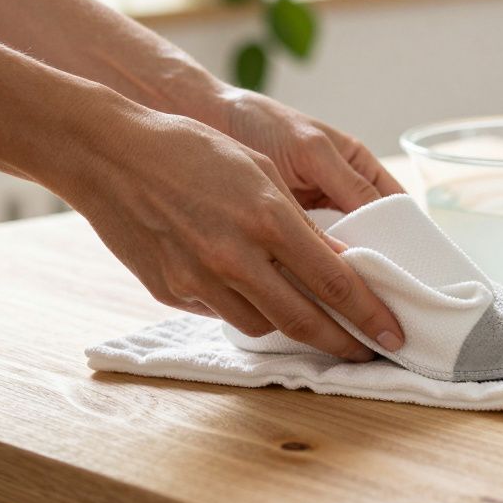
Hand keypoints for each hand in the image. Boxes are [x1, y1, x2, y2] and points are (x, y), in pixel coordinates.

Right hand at [54, 107, 404, 359]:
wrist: (110, 154)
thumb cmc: (192, 149)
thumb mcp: (260, 173)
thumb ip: (300, 222)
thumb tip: (335, 263)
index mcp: (269, 219)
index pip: (336, 283)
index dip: (370, 315)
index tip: (392, 335)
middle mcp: (236, 257)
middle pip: (305, 321)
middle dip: (342, 343)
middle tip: (365, 353)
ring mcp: (199, 279)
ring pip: (263, 325)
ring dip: (293, 328)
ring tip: (313, 325)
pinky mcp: (171, 291)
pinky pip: (220, 313)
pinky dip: (245, 310)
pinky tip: (255, 298)